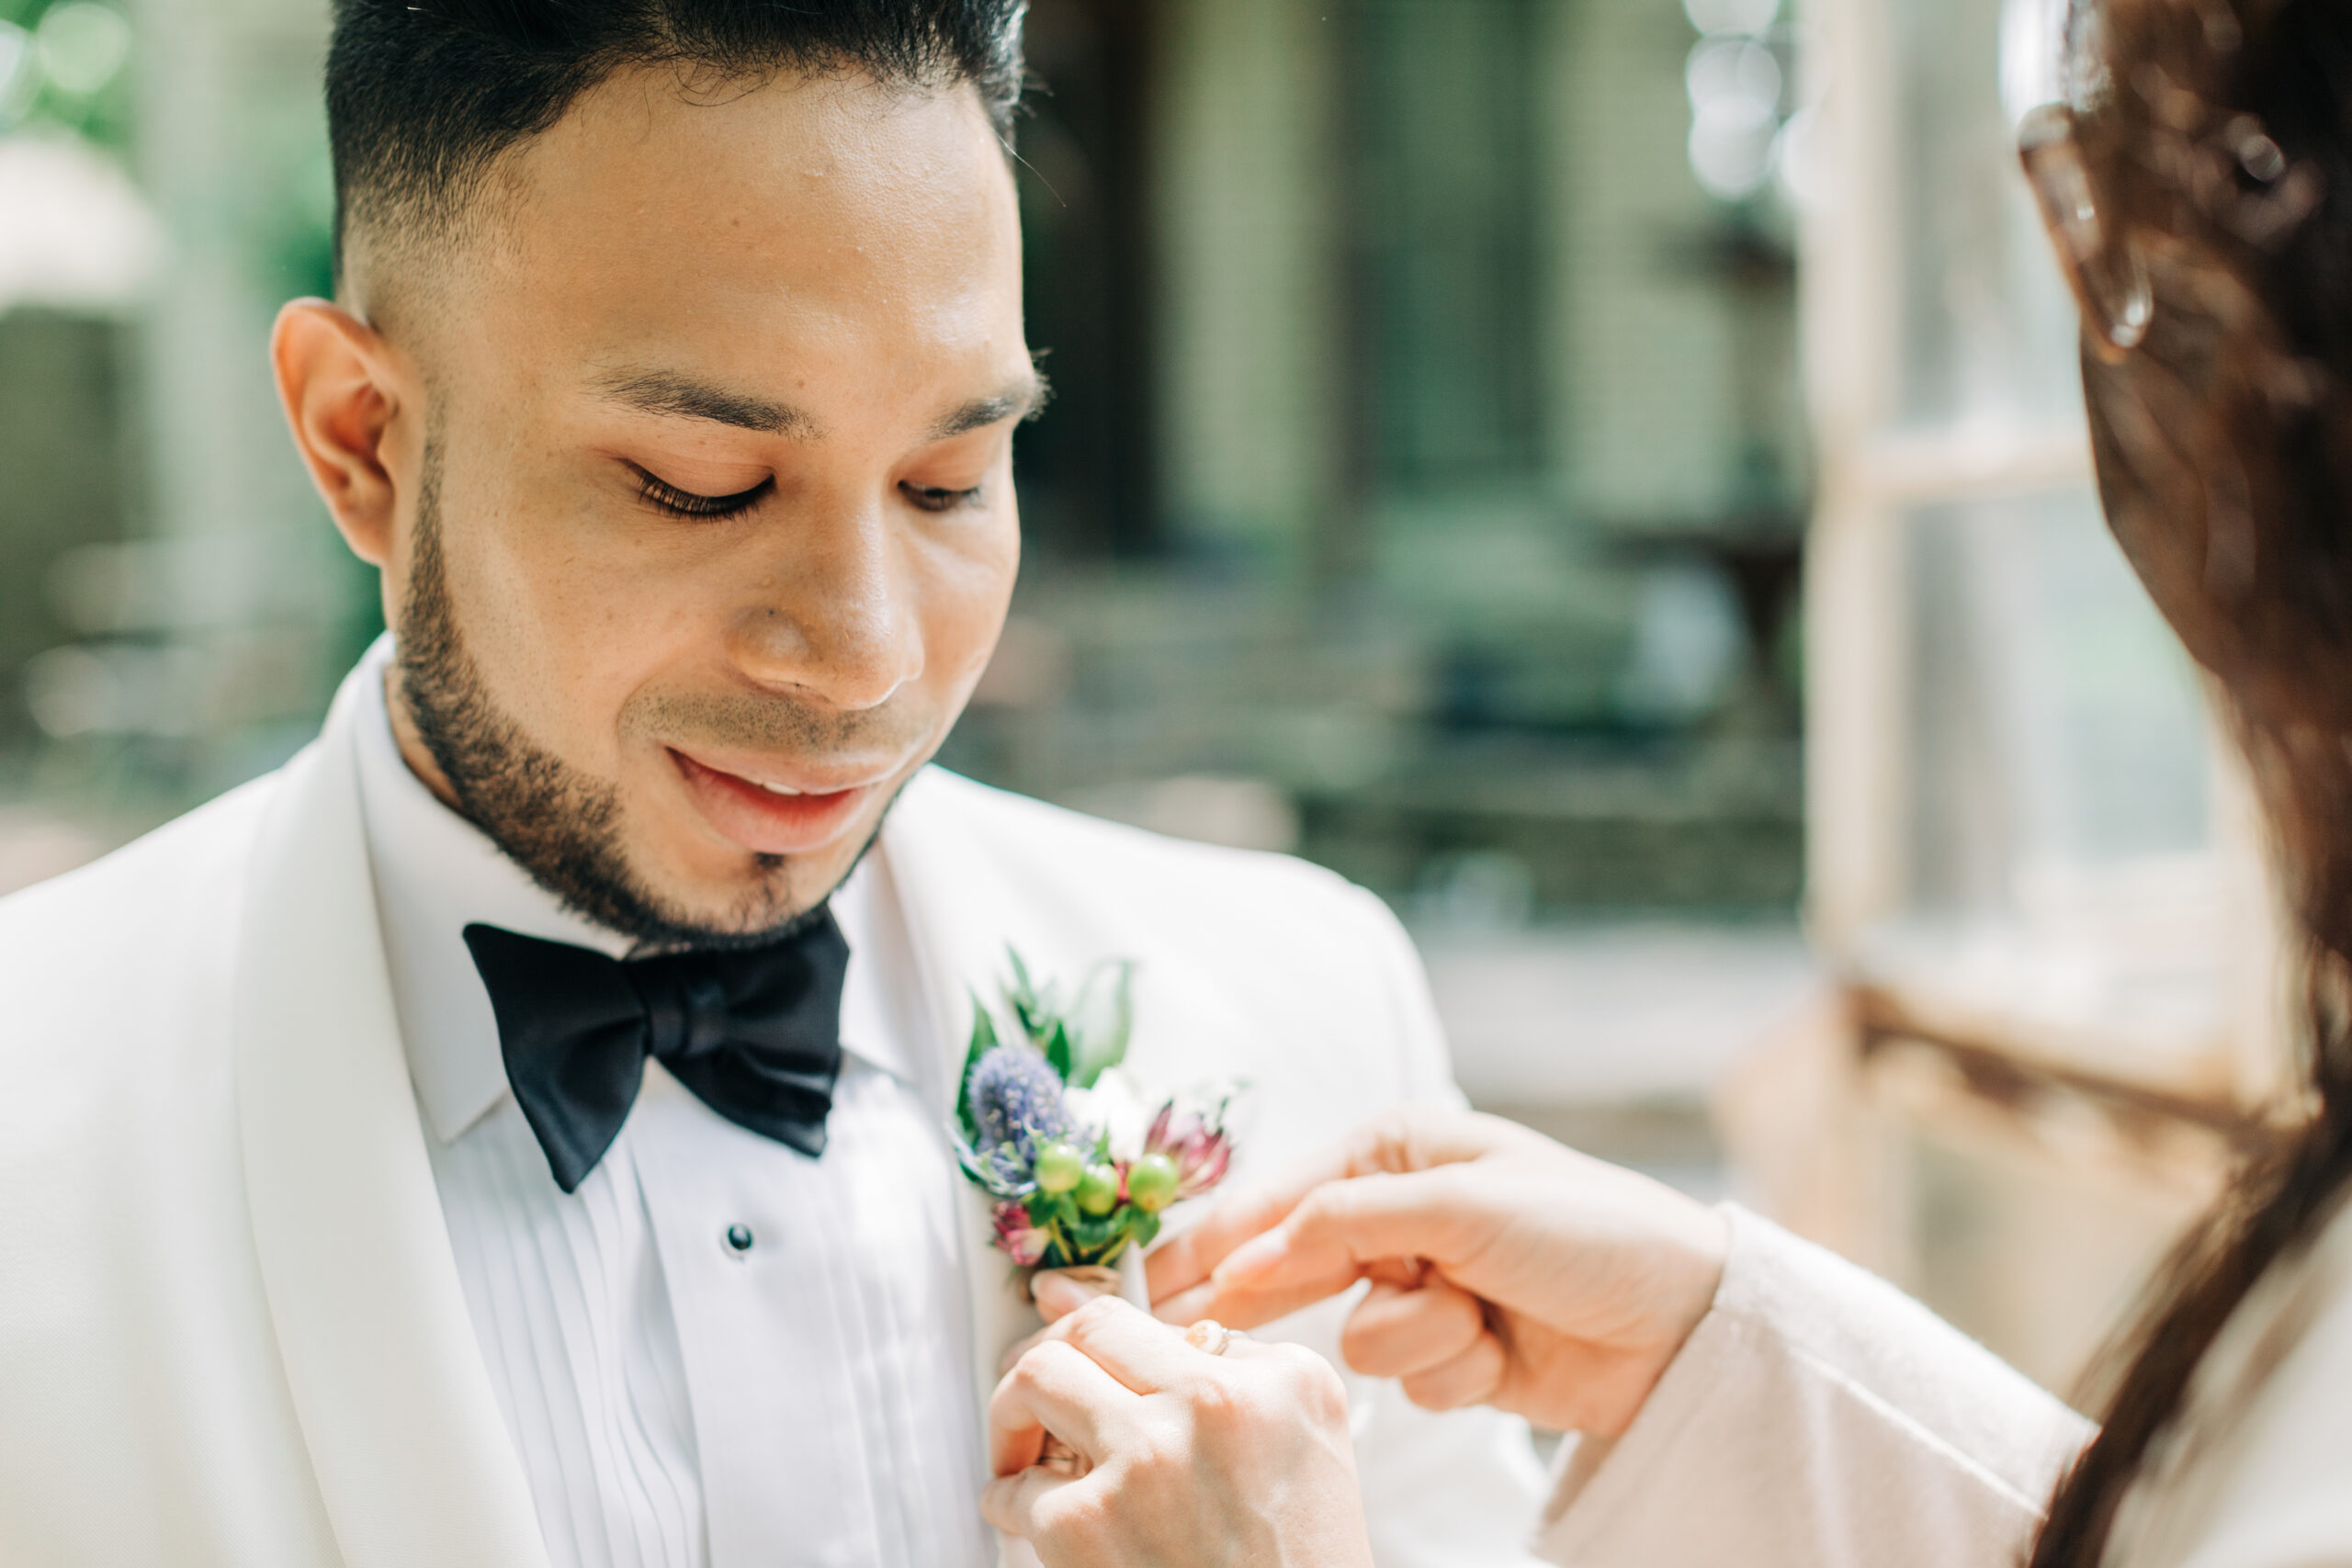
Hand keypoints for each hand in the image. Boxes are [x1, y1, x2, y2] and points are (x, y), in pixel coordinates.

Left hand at [983, 1295, 1374, 1567]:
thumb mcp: (1314, 1450)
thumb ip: (1249, 1383)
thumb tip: (1164, 1349)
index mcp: (1280, 1381)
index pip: (1165, 1324)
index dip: (1112, 1341)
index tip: (1083, 1344)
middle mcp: (1214, 1402)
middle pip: (1093, 1328)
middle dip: (1050, 1350)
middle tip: (1036, 1382)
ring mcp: (1145, 1456)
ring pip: (1039, 1377)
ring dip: (1014, 1409)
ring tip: (1017, 1440)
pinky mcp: (1085, 1523)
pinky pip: (1017, 1487)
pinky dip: (1006, 1501)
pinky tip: (1018, 1513)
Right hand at [1147, 1107, 1729, 1436]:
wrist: (1686, 1320)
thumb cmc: (1585, 1230)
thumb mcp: (1457, 1204)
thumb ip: (1342, 1224)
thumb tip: (1248, 1253)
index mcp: (1395, 1150)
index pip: (1279, 1197)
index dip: (1210, 1239)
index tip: (1142, 1282)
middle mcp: (1400, 1215)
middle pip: (1293, 1267)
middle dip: (1262, 1299)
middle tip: (1179, 1329)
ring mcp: (1426, 1288)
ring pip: (1354, 1337)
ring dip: (1414, 1336)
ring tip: (1474, 1316)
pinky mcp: (1453, 1355)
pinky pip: (1405, 1380)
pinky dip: (1450, 1372)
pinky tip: (1498, 1351)